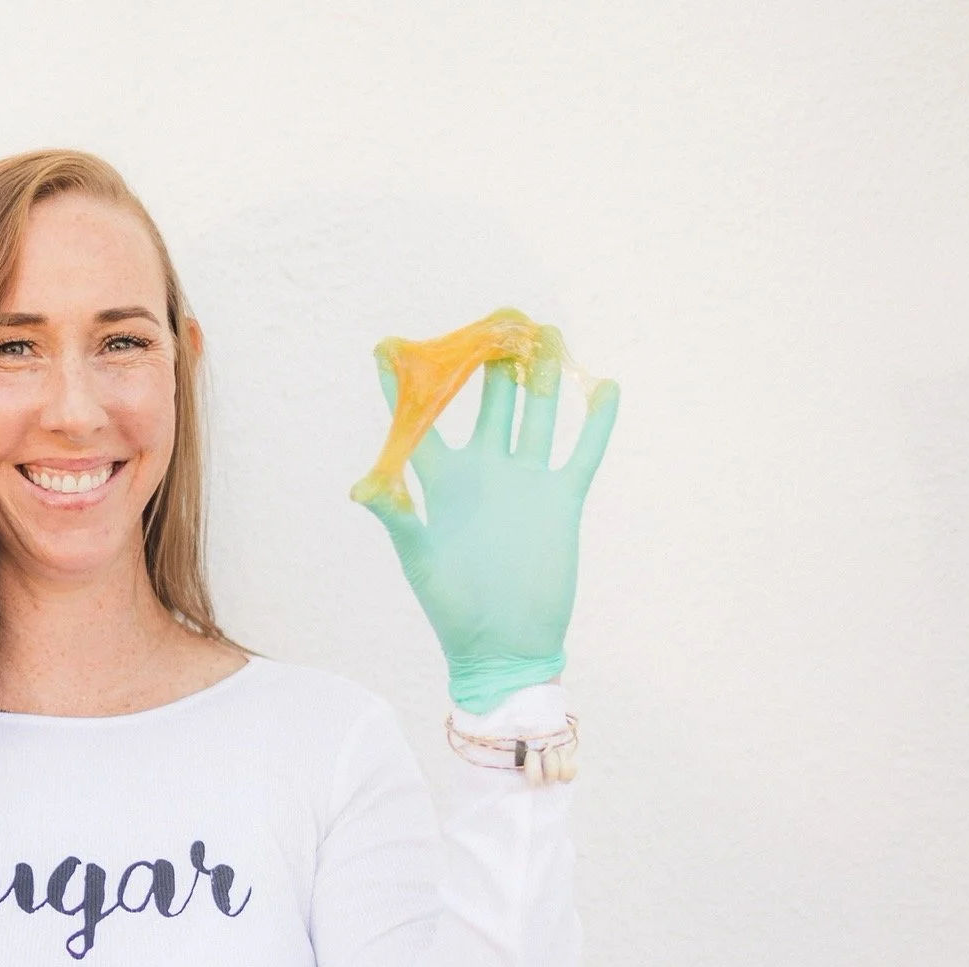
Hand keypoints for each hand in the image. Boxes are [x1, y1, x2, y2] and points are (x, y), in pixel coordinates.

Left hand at [354, 333, 618, 711]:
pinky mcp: (560, 500)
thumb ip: (398, 517)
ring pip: (536, 414)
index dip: (403, 386)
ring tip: (548, 334)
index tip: (387, 346)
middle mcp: (485, 471)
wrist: (503, 646)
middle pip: (488, 402)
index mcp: (443, 480)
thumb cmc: (452, 608)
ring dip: (544, 376)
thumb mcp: (420, 560)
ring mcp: (524, 482)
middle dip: (491, 360)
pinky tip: (605, 386)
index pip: (420, 422)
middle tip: (497, 318)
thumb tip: (363, 487)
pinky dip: (595, 422)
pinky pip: (581, 452)